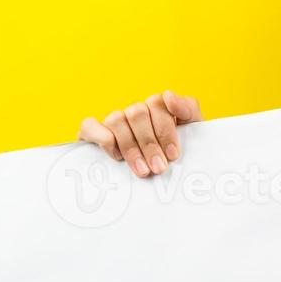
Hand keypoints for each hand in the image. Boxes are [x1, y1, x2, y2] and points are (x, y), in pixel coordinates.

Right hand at [77, 90, 202, 177]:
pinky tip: (116, 156)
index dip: (165, 129)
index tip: (173, 154)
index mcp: (158, 109)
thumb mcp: (190, 136)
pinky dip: (103, 138)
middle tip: (159, 167)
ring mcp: (113, 121)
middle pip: (137, 112)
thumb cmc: (171, 159)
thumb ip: (187, 110)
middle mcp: (135, 112)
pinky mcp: (92, 132)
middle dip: (150, 143)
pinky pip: (90, 125)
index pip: (159, 103)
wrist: (155, 186)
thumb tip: (169, 95)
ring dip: (131, 147)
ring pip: (117, 119)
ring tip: (142, 171)